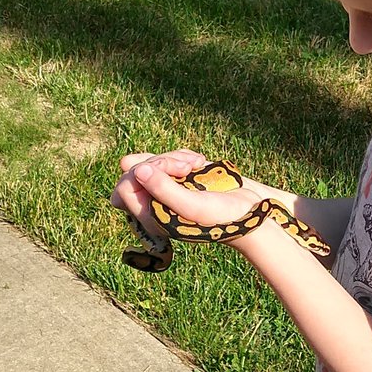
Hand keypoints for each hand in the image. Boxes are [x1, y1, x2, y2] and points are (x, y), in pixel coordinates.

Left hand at [111, 149, 257, 232]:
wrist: (247, 209)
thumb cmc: (221, 215)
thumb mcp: (192, 206)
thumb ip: (163, 190)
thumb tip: (137, 169)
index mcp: (150, 216)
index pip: (124, 188)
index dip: (143, 173)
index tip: (171, 173)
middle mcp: (154, 203)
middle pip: (136, 170)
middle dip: (160, 162)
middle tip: (186, 168)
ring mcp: (166, 188)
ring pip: (152, 160)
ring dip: (175, 156)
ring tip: (197, 164)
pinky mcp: (179, 176)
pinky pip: (169, 156)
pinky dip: (183, 155)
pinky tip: (200, 162)